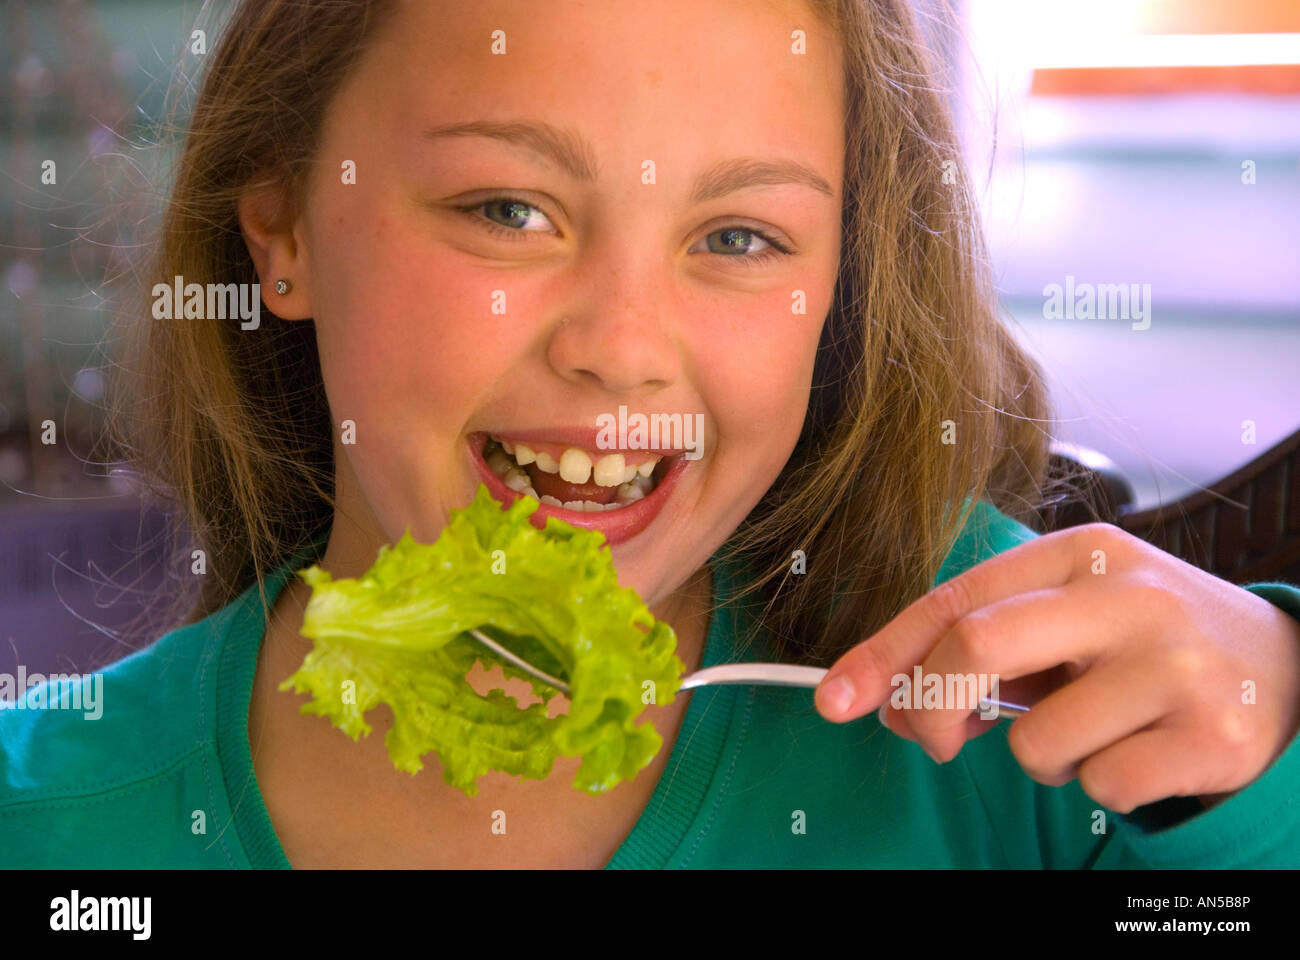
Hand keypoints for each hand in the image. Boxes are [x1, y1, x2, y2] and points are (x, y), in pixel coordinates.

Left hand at [813, 523, 1299, 813]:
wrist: (1291, 670)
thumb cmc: (1151, 644)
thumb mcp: (1073, 619)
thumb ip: (986, 649)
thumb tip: (895, 704)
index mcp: (1080, 554)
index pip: (954, 598)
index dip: (883, 652)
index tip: (835, 699)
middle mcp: (1128, 596)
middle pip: (975, 646)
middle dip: (934, 708)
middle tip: (942, 742)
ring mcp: (1175, 665)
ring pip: (1036, 741)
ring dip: (1046, 756)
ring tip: (1099, 727)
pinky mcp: (1213, 736)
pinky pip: (1100, 788)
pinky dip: (1103, 786)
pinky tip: (1145, 751)